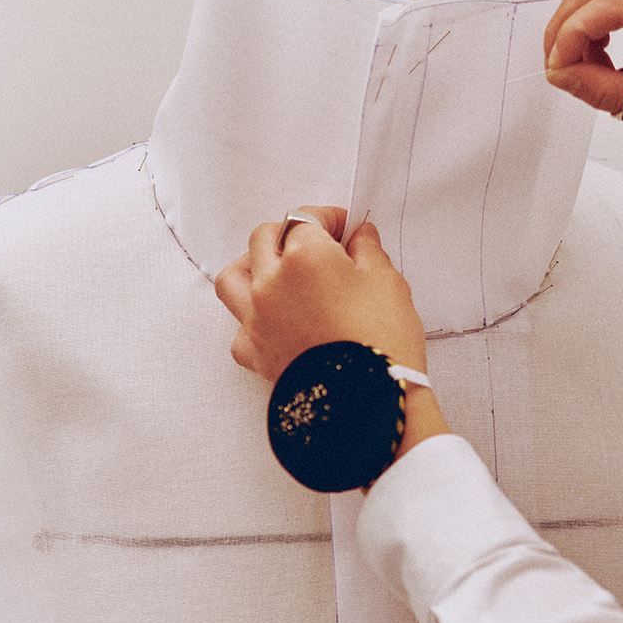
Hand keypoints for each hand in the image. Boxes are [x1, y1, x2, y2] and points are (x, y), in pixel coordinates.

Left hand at [214, 206, 428, 385]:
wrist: (368, 405)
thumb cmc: (382, 342)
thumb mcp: (389, 283)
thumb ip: (368, 250)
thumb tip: (360, 236)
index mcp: (306, 256)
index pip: (307, 218)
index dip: (330, 219)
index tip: (346, 229)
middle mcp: (272, 282)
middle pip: (265, 238)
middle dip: (290, 233)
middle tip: (318, 245)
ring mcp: (257, 318)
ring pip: (234, 276)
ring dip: (252, 265)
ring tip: (275, 273)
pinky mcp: (255, 353)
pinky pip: (238, 326)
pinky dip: (251, 319)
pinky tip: (273, 322)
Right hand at [543, 0, 622, 139]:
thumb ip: (602, 90)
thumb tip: (561, 74)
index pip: (608, 5)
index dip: (572, 35)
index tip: (559, 66)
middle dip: (566, 23)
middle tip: (559, 62)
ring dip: (580, 20)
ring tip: (586, 62)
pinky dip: (598, 14)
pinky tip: (604, 47)